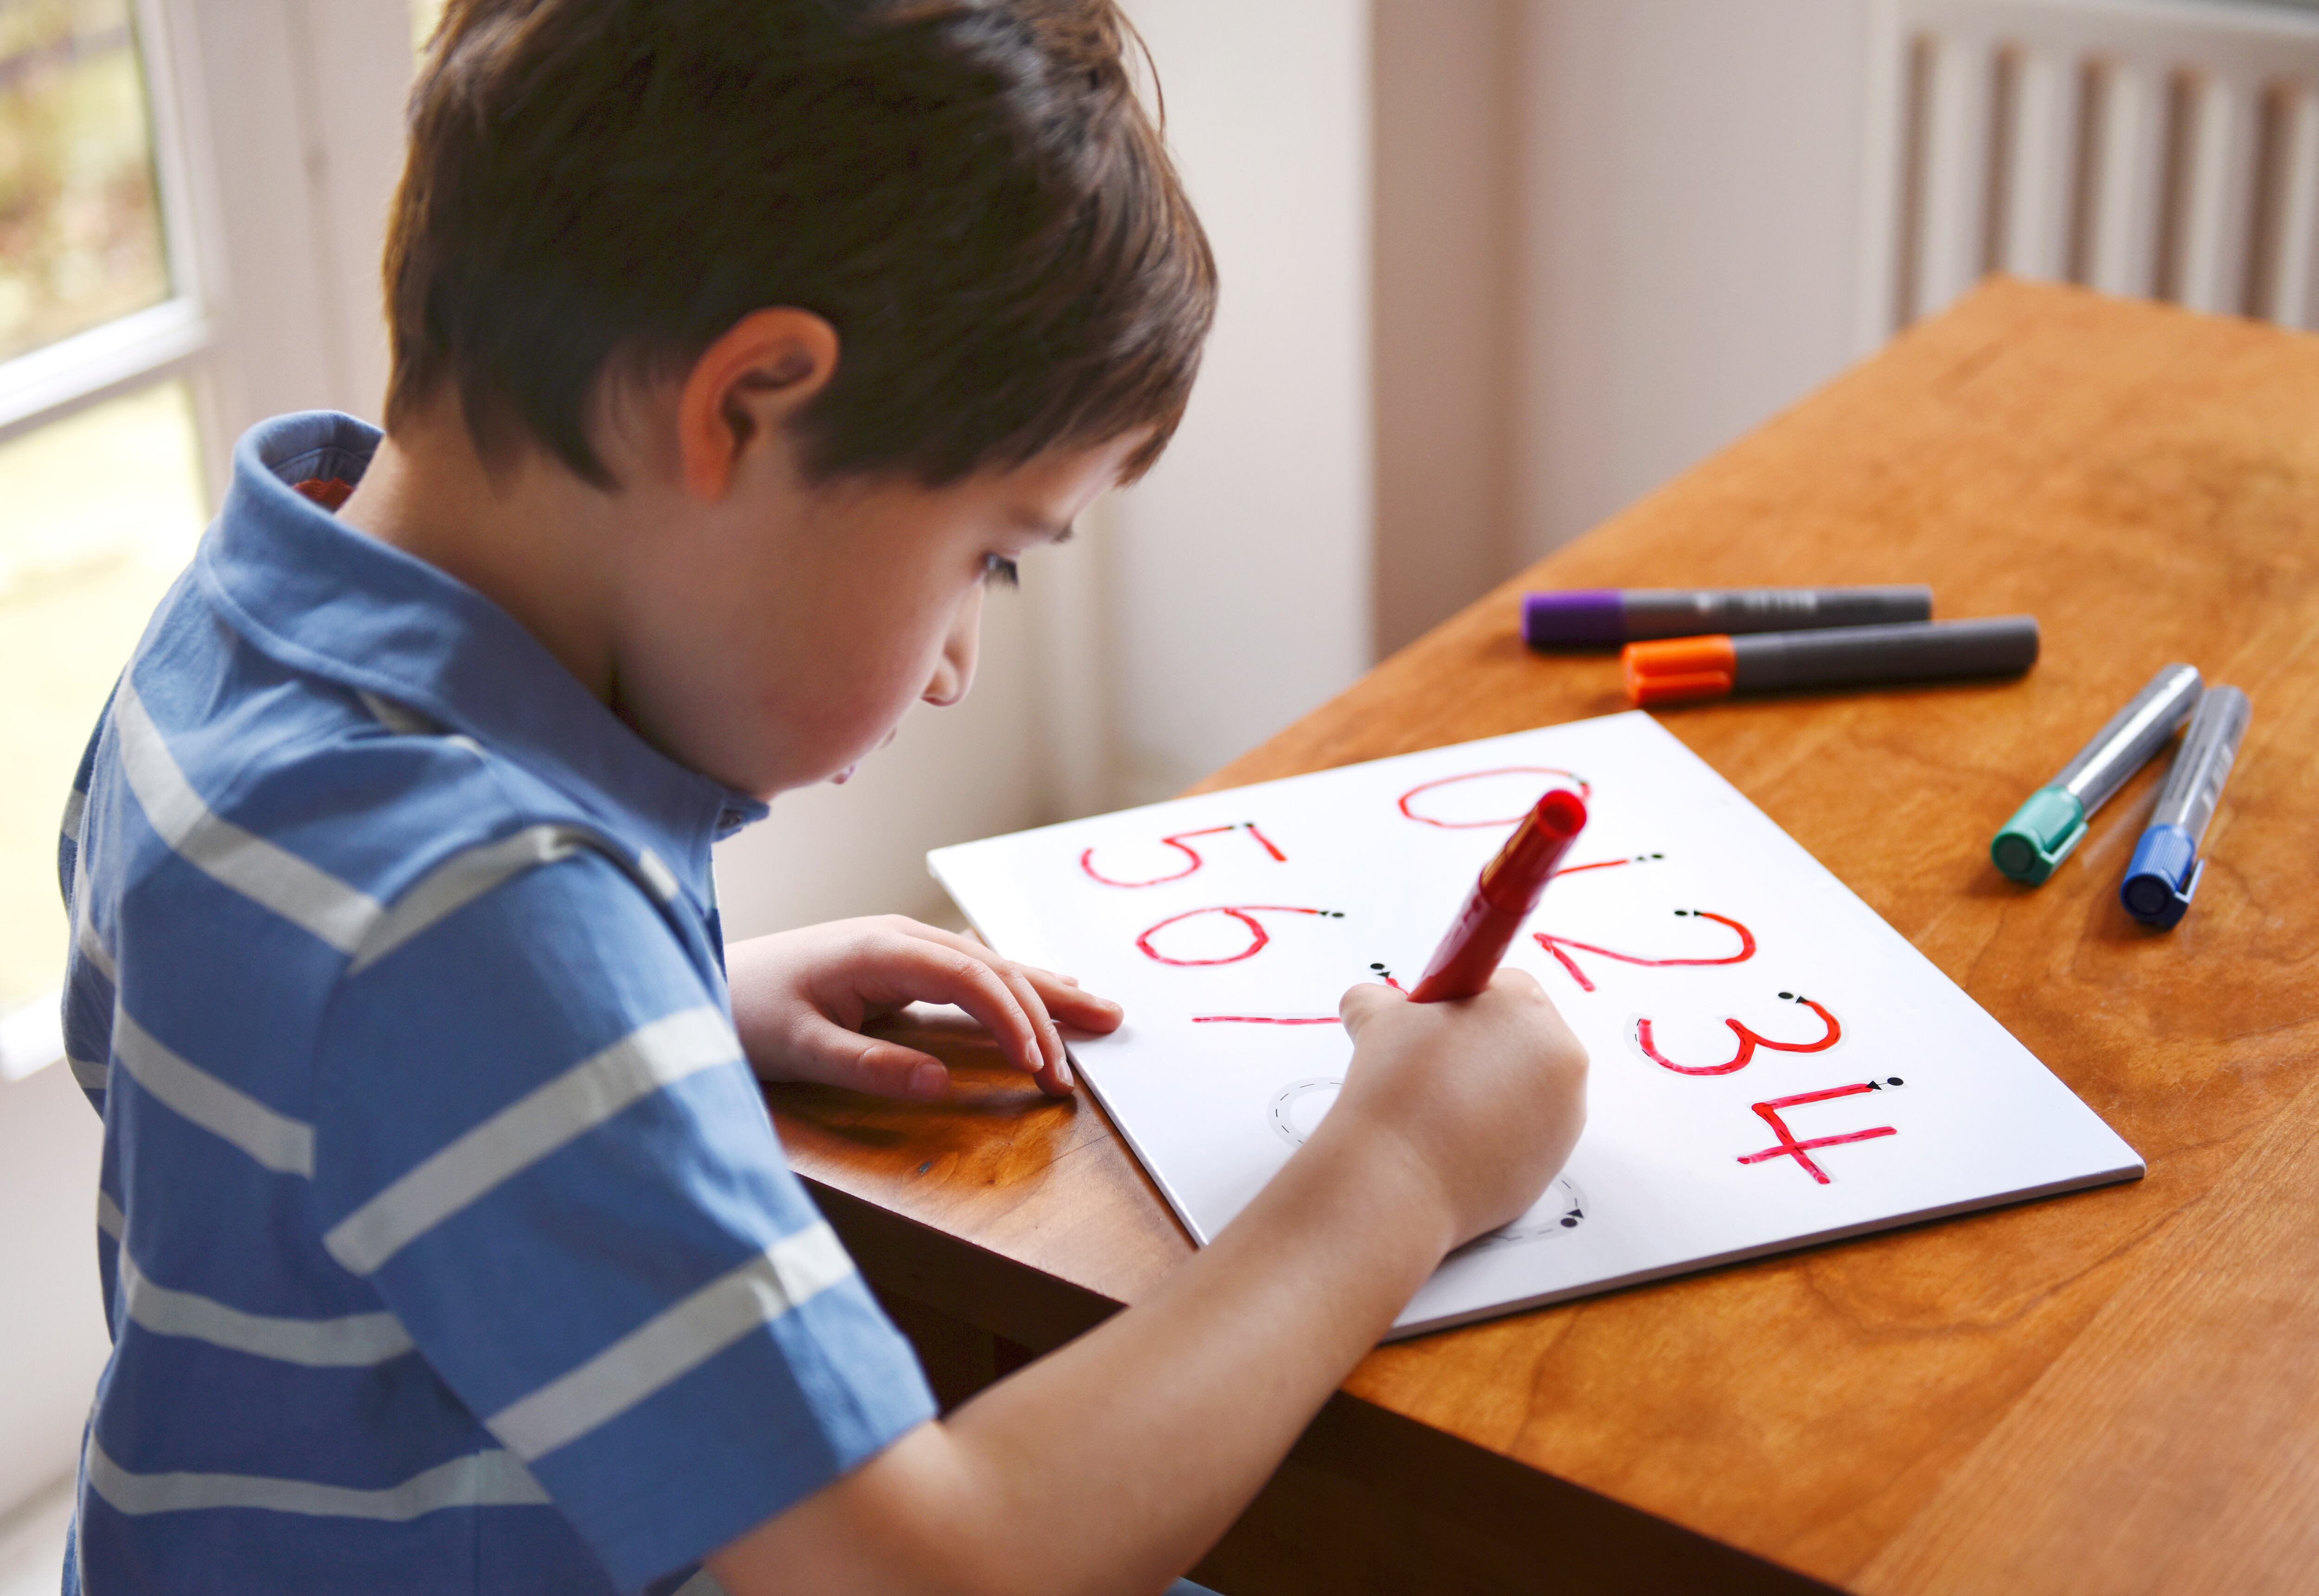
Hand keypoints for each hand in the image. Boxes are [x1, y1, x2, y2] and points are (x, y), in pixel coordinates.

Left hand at [725, 915, 1121, 1099]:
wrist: (703, 978)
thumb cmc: (744, 1011)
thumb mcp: (797, 1048)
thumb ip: (868, 1066)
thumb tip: (940, 1085)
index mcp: (882, 951)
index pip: (971, 981)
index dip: (1014, 1022)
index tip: (1041, 1068)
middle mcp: (901, 938)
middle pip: (994, 966)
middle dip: (1050, 1004)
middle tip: (1103, 1038)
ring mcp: (902, 945)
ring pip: (990, 963)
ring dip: (1043, 989)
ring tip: (1099, 1008)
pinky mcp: (898, 961)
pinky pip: (971, 969)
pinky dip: (1013, 984)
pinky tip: (1043, 988)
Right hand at [1326, 970, 1587, 1251]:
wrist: (1400, 1180)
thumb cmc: (1395, 1094)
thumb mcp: (1378, 1021)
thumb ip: (1385, 1000)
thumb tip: (1381, 1004)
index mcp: (1524, 1003)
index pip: (1501, 988)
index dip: (1463, 1009)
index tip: (1437, 1033)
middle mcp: (1561, 1050)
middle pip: (1522, 1035)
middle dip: (1484, 1048)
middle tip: (1438, 1073)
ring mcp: (1568, 1107)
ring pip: (1530, 1083)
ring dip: (1495, 1089)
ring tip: (1446, 1111)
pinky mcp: (1561, 1155)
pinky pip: (1533, 1128)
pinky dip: (1504, 1130)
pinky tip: (1463, 1141)